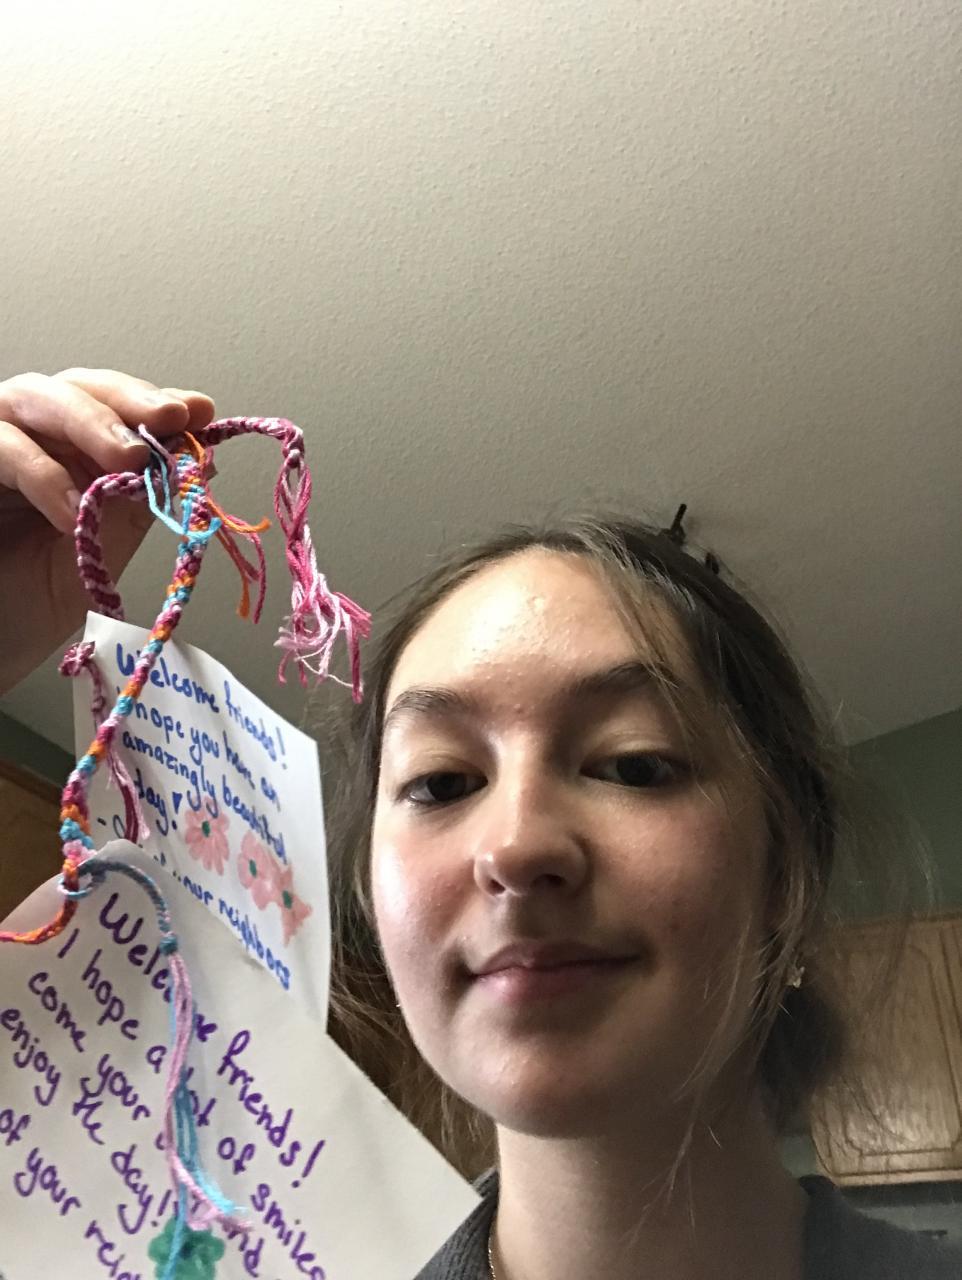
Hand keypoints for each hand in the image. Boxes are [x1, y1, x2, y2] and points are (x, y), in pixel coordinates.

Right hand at [0, 368, 215, 694]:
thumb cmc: (32, 600)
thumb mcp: (103, 548)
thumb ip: (140, 500)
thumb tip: (200, 460)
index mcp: (72, 450)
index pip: (116, 404)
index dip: (156, 401)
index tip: (200, 411)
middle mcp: (32, 436)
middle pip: (78, 386)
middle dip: (128, 401)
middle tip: (170, 419)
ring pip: (35, 396)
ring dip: (89, 422)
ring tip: (131, 458)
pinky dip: (40, 473)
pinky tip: (72, 509)